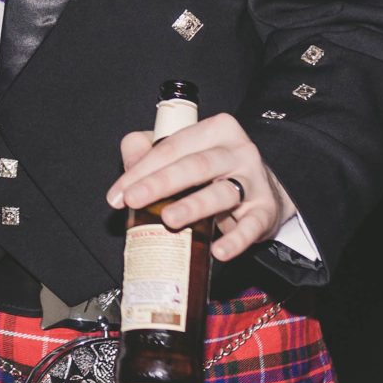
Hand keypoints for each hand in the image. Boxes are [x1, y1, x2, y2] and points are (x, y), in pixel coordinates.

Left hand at [107, 110, 297, 263]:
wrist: (264, 193)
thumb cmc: (214, 172)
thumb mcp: (185, 153)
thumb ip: (150, 152)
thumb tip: (129, 167)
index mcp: (215, 131)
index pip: (172, 147)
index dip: (141, 170)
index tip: (117, 195)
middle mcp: (238, 152)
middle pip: (196, 165)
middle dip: (161, 182)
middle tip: (133, 200)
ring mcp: (254, 182)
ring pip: (221, 193)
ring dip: (193, 206)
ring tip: (169, 220)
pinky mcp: (265, 211)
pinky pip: (251, 226)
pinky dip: (236, 240)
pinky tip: (219, 251)